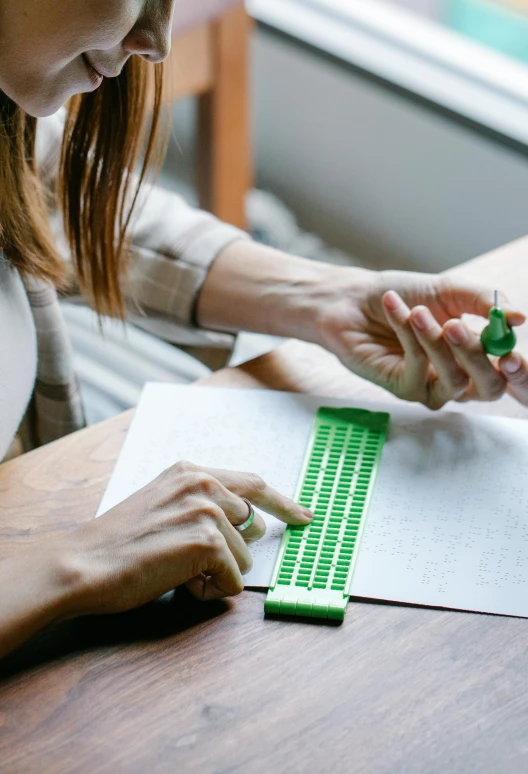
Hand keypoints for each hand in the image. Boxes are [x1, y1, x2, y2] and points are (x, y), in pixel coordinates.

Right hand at [58, 461, 312, 614]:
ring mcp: (207, 510)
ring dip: (215, 574)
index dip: (283, 502)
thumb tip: (247, 527)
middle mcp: (203, 483)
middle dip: (236, 552)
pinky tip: (178, 585)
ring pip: (243, 558)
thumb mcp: (161, 505)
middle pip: (253, 525)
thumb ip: (200, 505)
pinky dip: (210, 592)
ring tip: (173, 573)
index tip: (304, 515)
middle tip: (195, 565)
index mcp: (191, 471)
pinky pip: (233, 581)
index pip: (252, 483)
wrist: (83, 564)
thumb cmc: (117, 545)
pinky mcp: (208, 541)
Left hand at [316, 268, 526, 409]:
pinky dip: (409, 336)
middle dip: (477, 357)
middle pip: (489, 388)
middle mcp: (458, 374)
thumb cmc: (402, 295)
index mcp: (476, 352)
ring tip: (417, 310)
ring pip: (454, 380)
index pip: (510, 372)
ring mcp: (431, 386)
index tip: (511, 351)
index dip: (518, 368)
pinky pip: (418, 369)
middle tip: (458, 326)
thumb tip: (519, 317)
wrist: (354, 298)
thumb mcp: (448, 290)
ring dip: (435, 341)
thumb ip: (484, 302)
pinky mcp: (404, 389)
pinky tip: (396, 309)